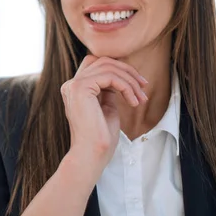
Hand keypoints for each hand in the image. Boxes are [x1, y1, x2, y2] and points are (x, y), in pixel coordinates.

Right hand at [60, 55, 147, 172]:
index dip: (118, 68)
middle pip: (103, 61)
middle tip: (144, 87)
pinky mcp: (80, 88)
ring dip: (130, 81)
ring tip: (141, 98)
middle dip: (127, 71)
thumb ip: (108, 91)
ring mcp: (74, 85)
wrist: (92, 154)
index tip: (137, 83)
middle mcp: (71, 84)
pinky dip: (126, 87)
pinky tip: (133, 101)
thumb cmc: (100, 137)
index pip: (96, 64)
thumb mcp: (106, 108)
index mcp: (75, 89)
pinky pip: (110, 76)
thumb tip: (119, 77)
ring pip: (108, 67)